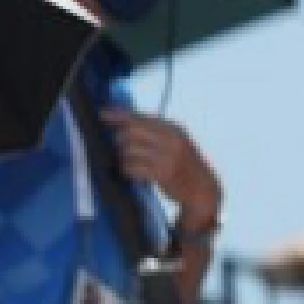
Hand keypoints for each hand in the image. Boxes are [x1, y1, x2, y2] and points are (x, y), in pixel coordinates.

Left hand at [99, 109, 221, 229]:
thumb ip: (153, 133)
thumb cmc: (184, 165)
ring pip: (128, 151)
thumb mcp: (174, 143)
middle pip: (131, 132)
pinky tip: (132, 174)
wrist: (202, 189)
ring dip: (122, 159)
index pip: (141, 118)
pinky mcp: (161, 173)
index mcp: (173, 129)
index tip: (102, 113)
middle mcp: (171, 139)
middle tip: (119, 148)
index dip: (119, 116)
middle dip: (119, 140)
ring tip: (129, 164)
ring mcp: (166, 156)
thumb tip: (123, 125)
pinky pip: (131, 168)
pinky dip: (127, 171)